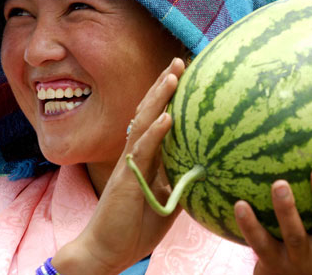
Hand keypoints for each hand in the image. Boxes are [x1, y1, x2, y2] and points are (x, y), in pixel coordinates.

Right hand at [52, 58, 185, 274]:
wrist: (107, 250)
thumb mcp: (166, 199)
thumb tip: (204, 168)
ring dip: (158, 98)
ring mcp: (130, 164)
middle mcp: (136, 154)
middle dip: (163, 85)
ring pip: (142, 123)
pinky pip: (141, 151)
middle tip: (179, 61)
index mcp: (145, 157)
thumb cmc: (136, 223)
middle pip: (148, 111)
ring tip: (172, 76)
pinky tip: (166, 117)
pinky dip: (154, 133)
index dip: (168, 96)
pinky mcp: (126, 179)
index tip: (184, 75)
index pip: (156, 118)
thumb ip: (180, 180)